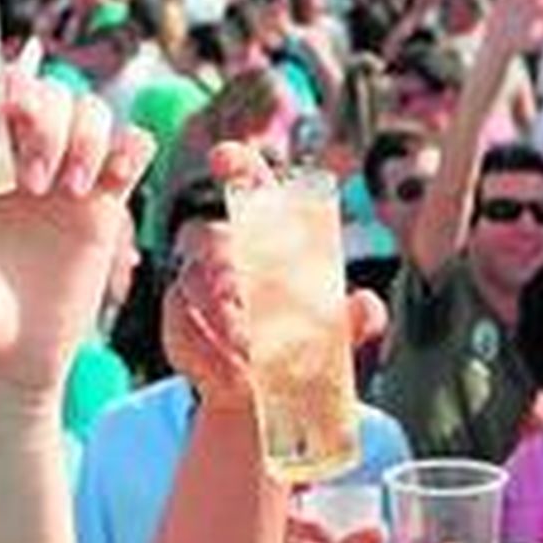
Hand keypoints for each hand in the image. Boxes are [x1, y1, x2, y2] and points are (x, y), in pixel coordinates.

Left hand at [0, 45, 152, 389]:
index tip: (5, 116)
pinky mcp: (102, 207)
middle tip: (30, 180)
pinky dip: (133, 147)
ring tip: (69, 190)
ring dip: (89, 137)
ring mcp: (65, 180)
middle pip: (55, 93)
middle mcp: (21, 157)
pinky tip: (113, 177)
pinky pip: (132, 152)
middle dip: (49, 120)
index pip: (1, 87)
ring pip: (94, 115)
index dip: (12, 85)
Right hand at [161, 142, 388, 410]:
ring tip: (251, 358)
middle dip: (226, 275)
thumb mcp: (335, 330)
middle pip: (211, 239)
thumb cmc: (302, 338)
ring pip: (194, 286)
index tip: (223, 157)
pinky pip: (181, 324)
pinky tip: (231, 374)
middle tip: (249, 315)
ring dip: (221, 322)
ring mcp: (194, 279)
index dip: (237, 165)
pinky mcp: (175, 316)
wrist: (264, 385)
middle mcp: (225, 246)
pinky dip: (207, 351)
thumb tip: (366, 306)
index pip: (250, 184)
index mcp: (268, 233)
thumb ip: (356, 317)